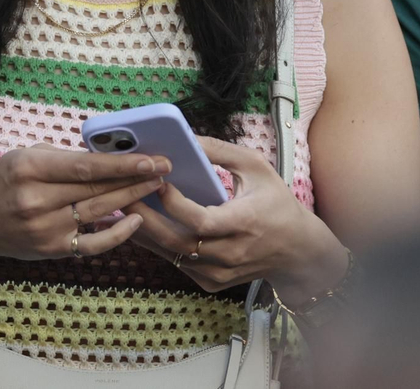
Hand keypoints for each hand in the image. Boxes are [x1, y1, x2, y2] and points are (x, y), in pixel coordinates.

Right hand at [0, 143, 168, 261]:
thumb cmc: (4, 182)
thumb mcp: (25, 157)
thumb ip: (64, 157)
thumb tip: (109, 154)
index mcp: (28, 169)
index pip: (84, 167)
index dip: (121, 164)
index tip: (151, 159)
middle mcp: (36, 200)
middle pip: (96, 189)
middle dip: (136, 179)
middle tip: (166, 170)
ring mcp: (45, 228)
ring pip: (99, 212)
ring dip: (132, 198)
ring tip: (157, 187)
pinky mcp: (52, 249)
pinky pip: (92, 244)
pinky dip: (117, 234)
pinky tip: (135, 220)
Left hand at [125, 135, 347, 297]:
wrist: (297, 251)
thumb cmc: (276, 203)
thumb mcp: (256, 168)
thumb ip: (220, 151)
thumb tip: (185, 137)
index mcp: (245, 223)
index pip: (201, 221)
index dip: (175, 204)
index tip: (158, 182)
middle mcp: (231, 253)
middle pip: (179, 242)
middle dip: (146, 219)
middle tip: (122, 196)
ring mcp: (221, 272)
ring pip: (173, 256)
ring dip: (144, 233)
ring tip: (122, 208)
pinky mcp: (212, 282)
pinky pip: (178, 264)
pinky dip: (158, 246)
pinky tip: (140, 227)